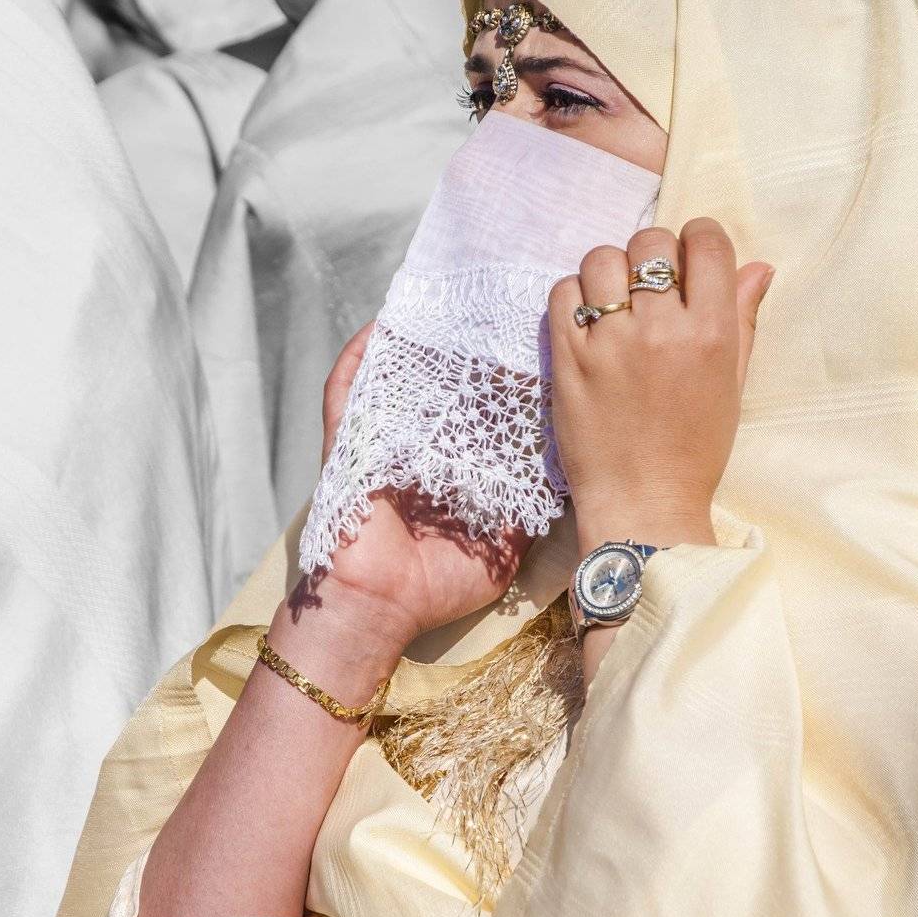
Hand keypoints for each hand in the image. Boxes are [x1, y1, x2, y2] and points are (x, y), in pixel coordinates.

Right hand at [290, 323, 530, 658]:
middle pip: (448, 384)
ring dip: (422, 341)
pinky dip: (361, 356)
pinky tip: (382, 324)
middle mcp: (419, 447)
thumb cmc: (436, 589)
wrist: (378, 611)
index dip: (509, 379)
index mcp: (455, 468)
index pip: (486, 411)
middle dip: (472, 349)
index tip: (540, 348)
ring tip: (452, 305)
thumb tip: (570, 480)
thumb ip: (530, 513)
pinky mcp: (347, 444)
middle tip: (503, 311)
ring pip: (402, 377)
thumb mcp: (503, 548)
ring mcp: (381, 441)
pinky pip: (347, 389)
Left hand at [548, 218, 773, 552]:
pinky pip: (562, 292)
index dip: (697, 240)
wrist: (643, 504)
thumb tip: (757, 266)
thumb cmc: (694, 449)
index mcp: (711, 332)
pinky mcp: (568, 359)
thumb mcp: (732, 384)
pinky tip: (587, 323)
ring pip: (601, 259)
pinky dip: (573, 297)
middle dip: (651, 256)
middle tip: (649, 290)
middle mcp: (660, 328)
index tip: (689, 260)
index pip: (705, 241)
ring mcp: (609, 342)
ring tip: (614, 304)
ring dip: (609, 273)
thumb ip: (742, 319)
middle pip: (650, 241)